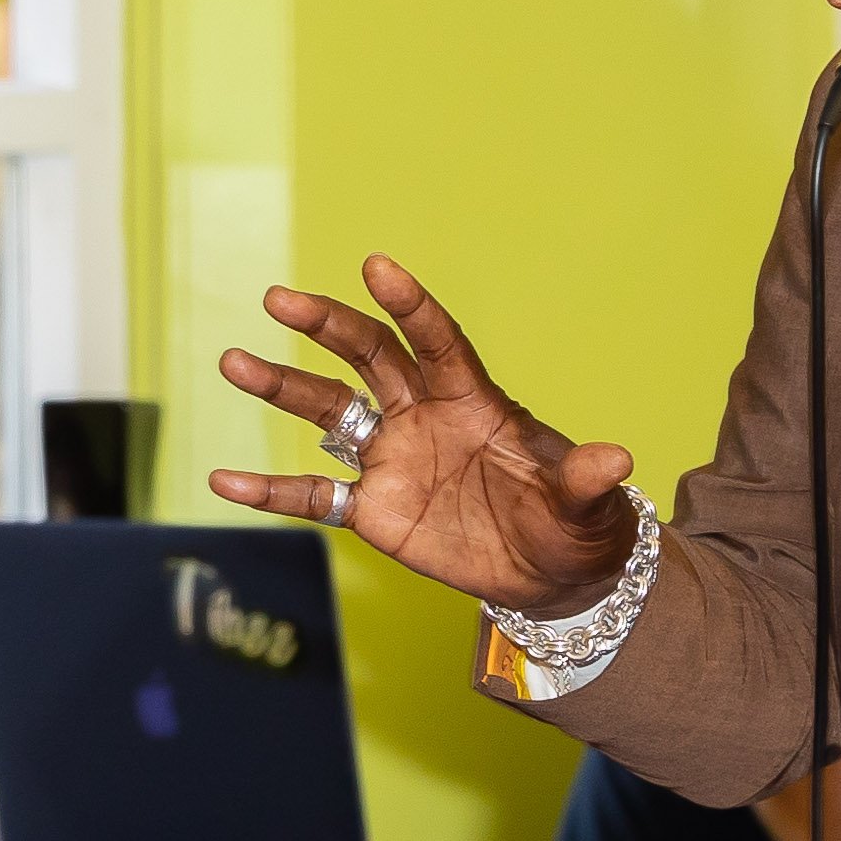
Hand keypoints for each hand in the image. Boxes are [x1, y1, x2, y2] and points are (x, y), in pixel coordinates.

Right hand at [207, 256, 636, 616]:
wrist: (552, 573)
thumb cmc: (576, 524)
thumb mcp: (587, 506)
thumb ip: (586, 481)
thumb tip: (617, 460)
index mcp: (475, 401)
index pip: (437, 342)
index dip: (411, 307)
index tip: (378, 266)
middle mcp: (424, 416)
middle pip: (368, 356)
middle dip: (326, 325)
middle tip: (278, 298)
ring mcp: (393, 459)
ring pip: (328, 410)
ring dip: (281, 386)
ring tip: (233, 360)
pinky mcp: (373, 509)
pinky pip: (312, 495)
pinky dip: (270, 491)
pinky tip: (223, 481)